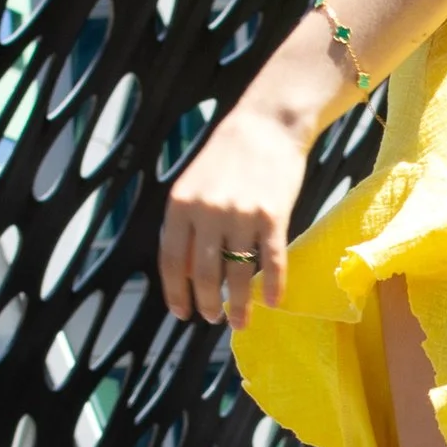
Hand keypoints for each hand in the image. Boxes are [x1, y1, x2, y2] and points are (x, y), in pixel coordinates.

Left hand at [159, 93, 311, 330]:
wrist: (267, 125)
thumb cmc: (227, 157)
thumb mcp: (193, 185)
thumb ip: (186, 225)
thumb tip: (187, 272)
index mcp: (181, 205)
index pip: (173, 261)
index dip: (176, 292)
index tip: (181, 313)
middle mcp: (208, 213)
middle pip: (205, 274)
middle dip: (208, 304)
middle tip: (213, 318)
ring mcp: (242, 215)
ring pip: (238, 273)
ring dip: (239, 305)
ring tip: (240, 322)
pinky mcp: (273, 216)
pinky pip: (272, 260)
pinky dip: (273, 285)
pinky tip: (273, 302)